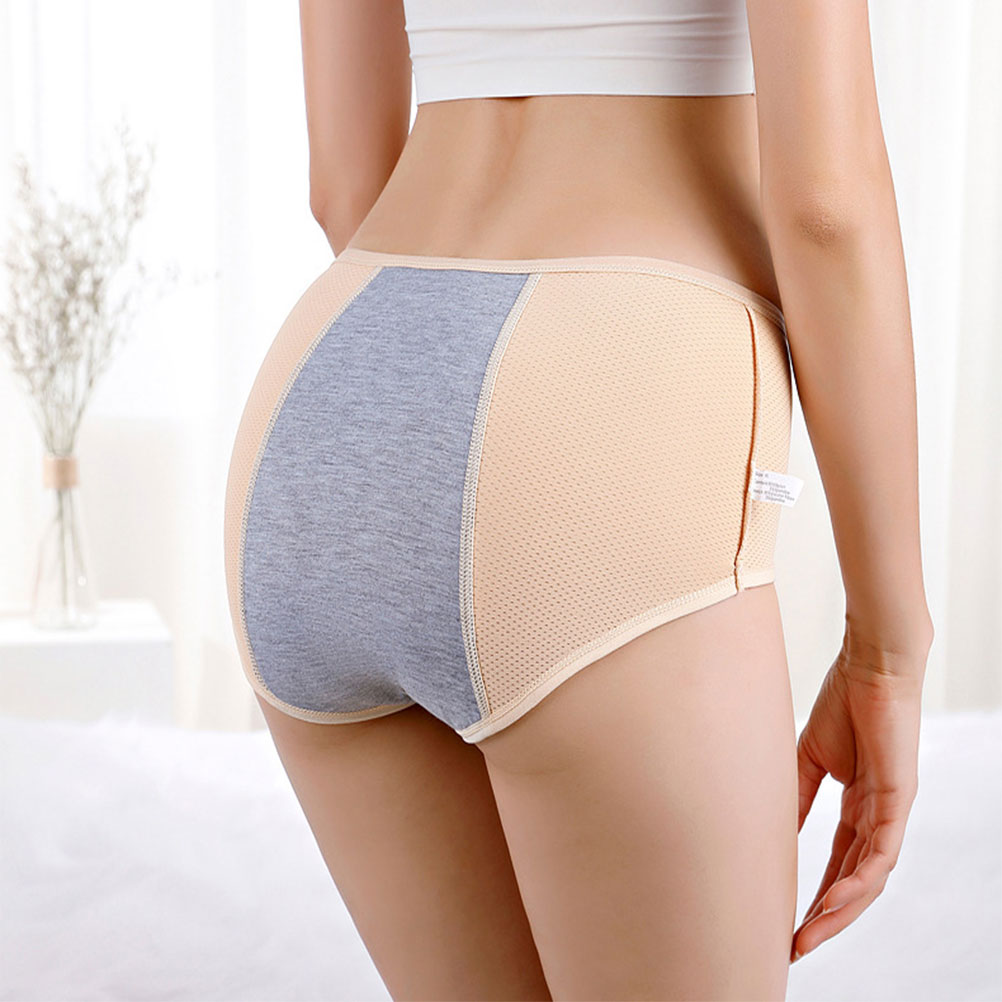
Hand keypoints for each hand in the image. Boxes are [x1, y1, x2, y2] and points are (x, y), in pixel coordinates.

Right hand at [790, 628, 928, 962]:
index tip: (788, 922)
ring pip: (869, 878)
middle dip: (827, 918)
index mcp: (858, 806)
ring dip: (839, 910)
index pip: (837, 863)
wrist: (870, 664)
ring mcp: (891, 811)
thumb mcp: (809, 758)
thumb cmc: (844, 701)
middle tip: (796, 946)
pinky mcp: (898, 799)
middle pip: (854, 882)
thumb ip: (798, 796)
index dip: (816, 895)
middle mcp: (878, 817)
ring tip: (809, 935)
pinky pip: (881, 852)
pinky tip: (836, 900)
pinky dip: (859, 880)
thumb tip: (775, 831)